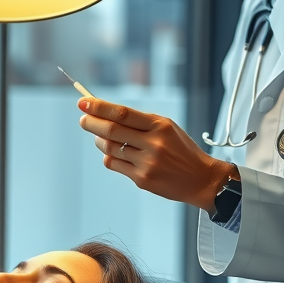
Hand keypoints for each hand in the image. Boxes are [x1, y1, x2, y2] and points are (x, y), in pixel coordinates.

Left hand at [77, 98, 234, 212]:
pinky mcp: (142, 179)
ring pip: (110, 148)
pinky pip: (114, 164)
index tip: (83, 102)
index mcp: (160, 125)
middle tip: (83, 119)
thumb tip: (105, 115)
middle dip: (92, 123)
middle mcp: (153, 143)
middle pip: (112, 130)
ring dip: (99, 141)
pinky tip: (111, 153)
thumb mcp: (167, 128)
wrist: (201, 179)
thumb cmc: (180, 150)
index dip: (100, 108)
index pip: (123, 113)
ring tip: (100, 138)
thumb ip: (139, 123)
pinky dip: (108, 156)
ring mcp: (147, 163)